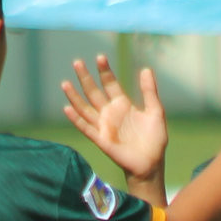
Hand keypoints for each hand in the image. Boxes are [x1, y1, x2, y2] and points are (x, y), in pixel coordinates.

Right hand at [62, 56, 166, 184]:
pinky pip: (86, 128)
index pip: (110, 84)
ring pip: (85, 108)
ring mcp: (104, 126)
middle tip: (77, 62)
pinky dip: (76, 119)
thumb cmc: (154, 140)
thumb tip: (146, 69)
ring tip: (65, 83)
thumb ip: (149, 92)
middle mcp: (110, 113)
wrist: (151, 163)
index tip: (100, 57)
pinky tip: (67, 108)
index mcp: (123, 105)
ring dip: (74, 97)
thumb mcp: (155, 112)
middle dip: (85, 78)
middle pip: (93, 92)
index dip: (105, 71)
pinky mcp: (101, 140)